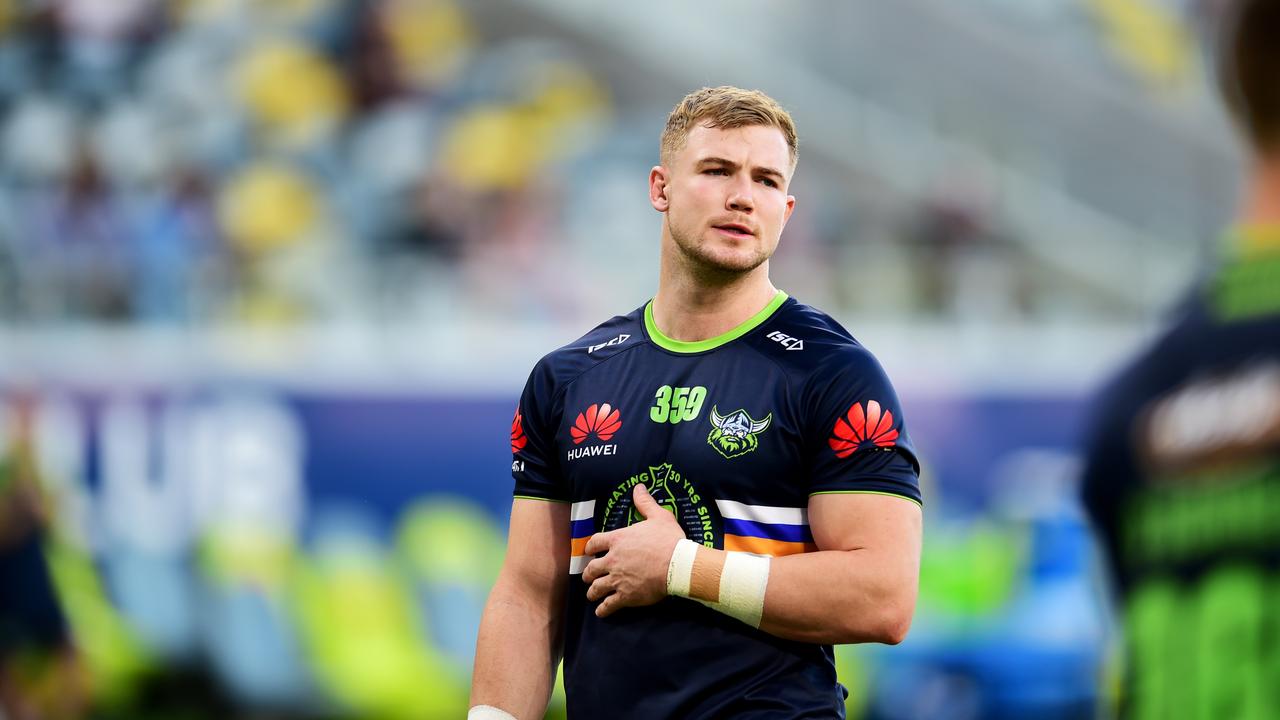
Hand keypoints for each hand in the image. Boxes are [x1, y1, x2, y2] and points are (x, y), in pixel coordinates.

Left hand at [581, 484, 684, 617]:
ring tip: (592, 595)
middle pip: (591, 568)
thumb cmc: (669, 539)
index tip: (590, 551)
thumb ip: (645, 502)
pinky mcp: (626, 595)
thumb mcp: (659, 516)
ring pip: (597, 588)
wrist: (678, 565)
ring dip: (592, 592)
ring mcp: (617, 579)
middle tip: (589, 577)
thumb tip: (638, 487)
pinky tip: (601, 612)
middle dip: (588, 574)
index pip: (595, 543)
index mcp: (618, 539)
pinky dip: (603, 609)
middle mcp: (612, 559)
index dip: (590, 548)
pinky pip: (608, 605)